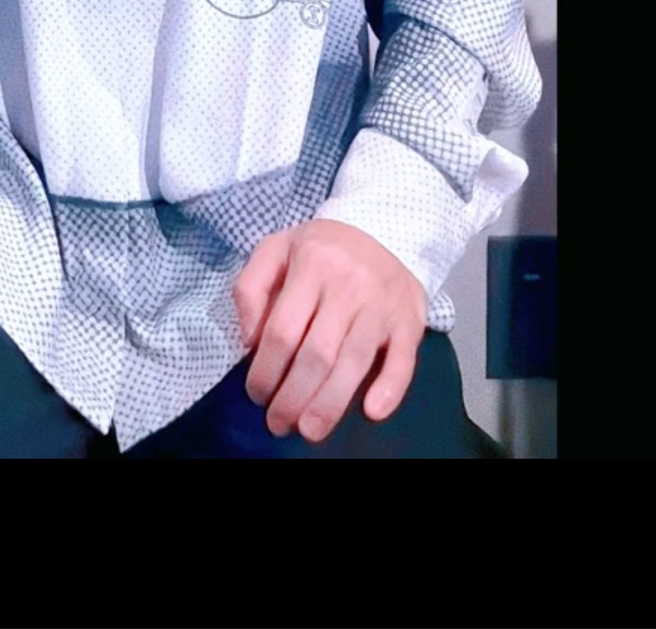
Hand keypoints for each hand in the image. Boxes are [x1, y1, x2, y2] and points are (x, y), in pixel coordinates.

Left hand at [232, 218, 426, 443]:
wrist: (385, 227)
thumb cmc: (322, 249)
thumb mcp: (277, 248)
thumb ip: (251, 288)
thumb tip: (249, 340)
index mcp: (311, 264)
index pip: (283, 330)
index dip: (265, 370)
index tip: (256, 395)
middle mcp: (348, 285)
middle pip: (317, 354)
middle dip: (293, 397)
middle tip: (279, 424)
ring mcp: (381, 304)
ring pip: (354, 362)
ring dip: (330, 405)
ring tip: (310, 431)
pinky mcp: (409, 321)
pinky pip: (404, 360)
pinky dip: (390, 389)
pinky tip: (371, 411)